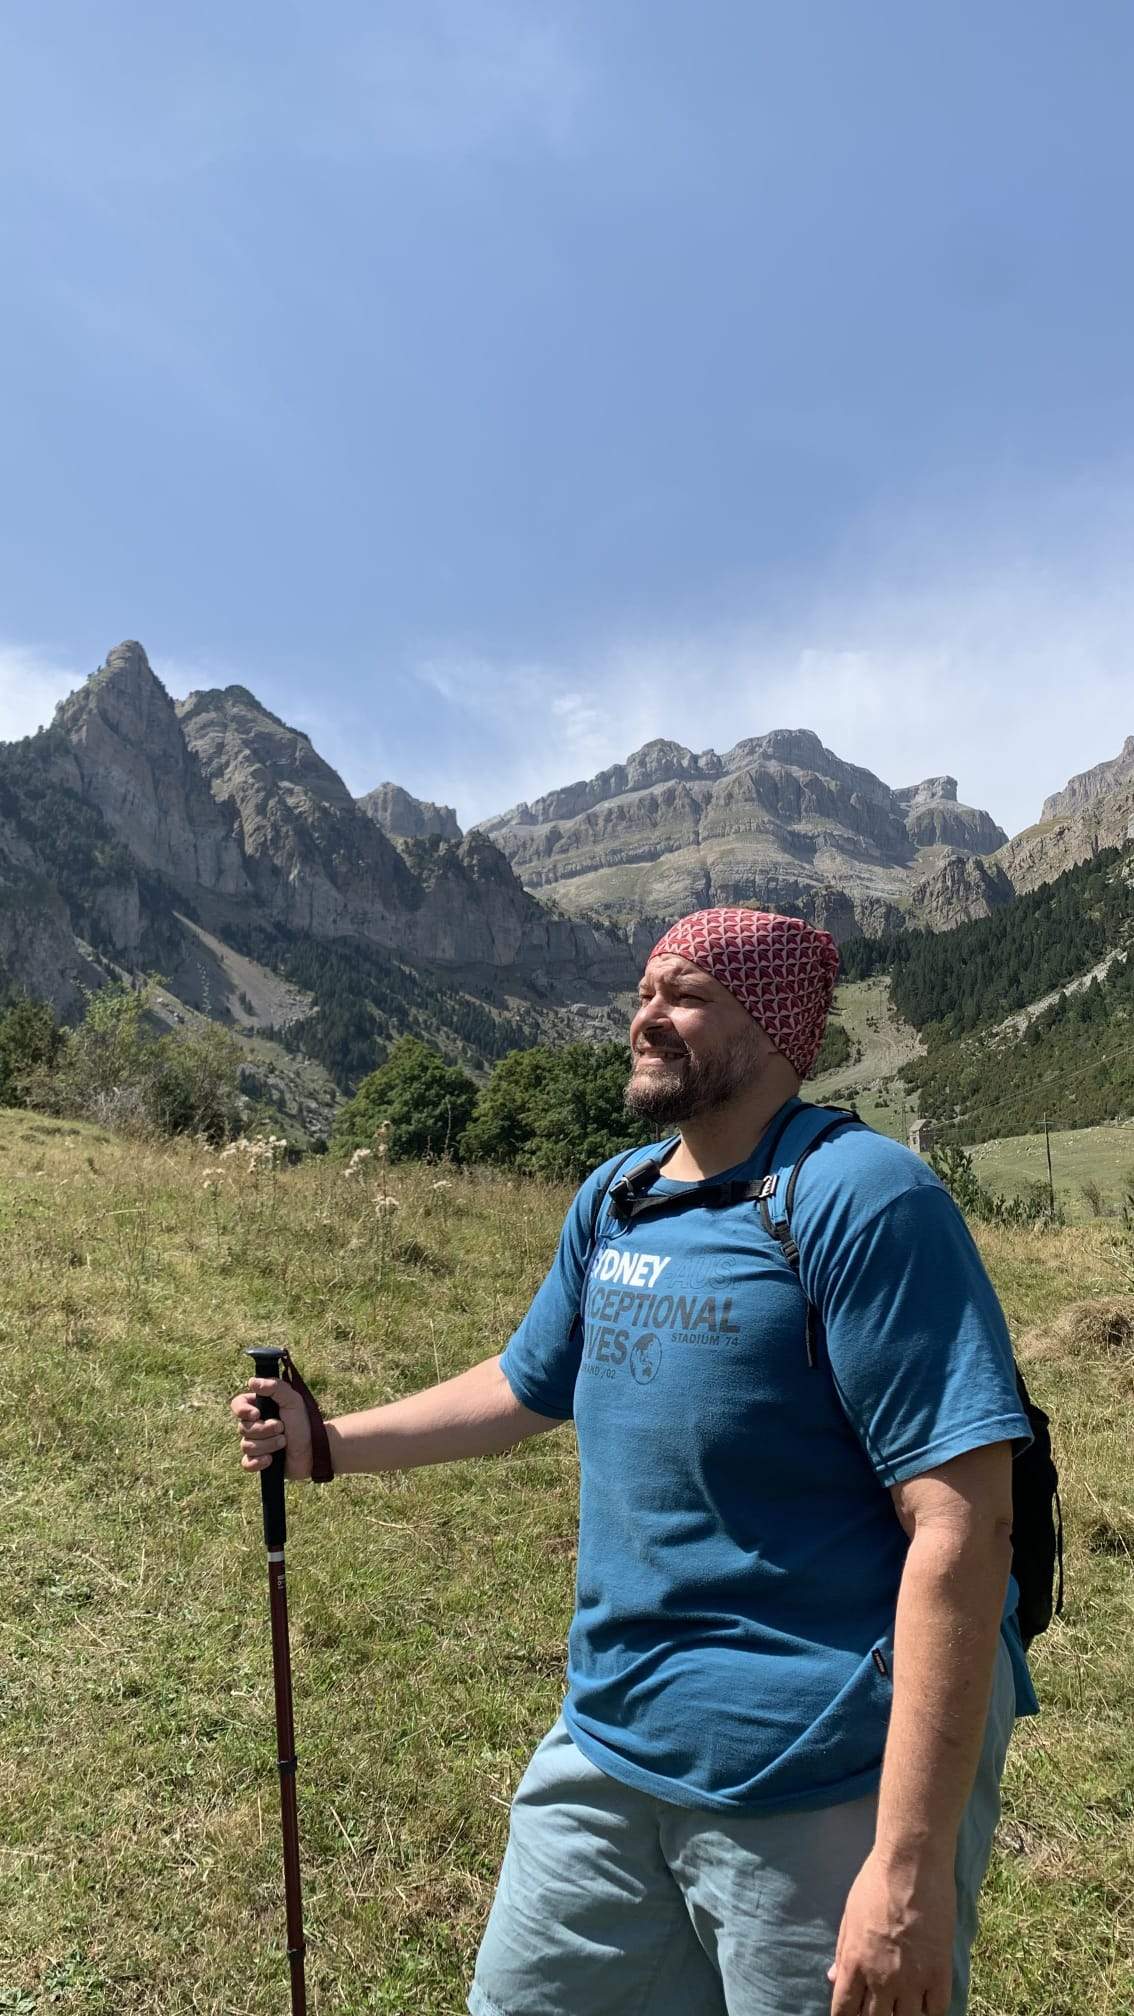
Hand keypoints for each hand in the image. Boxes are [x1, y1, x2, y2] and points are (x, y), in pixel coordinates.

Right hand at [230, 1377, 312, 1481]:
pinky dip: (257, 1462)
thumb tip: (252, 1382)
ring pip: (246, 1446)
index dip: (242, 1410)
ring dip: (268, 1444)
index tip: (256, 1414)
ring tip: (284, 1441)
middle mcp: (255, 1424)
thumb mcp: (293, 1401)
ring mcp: (256, 1443)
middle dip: (264, 1429)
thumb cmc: (305, 1422)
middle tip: (282, 1427)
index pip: (238, 1404)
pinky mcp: (258, 1461)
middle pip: (242, 1427)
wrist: (315, 1449)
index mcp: (259, 1407)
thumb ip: (276, 1388)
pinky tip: (270, 1459)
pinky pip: (247, 1463)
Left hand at [828, 1846, 954, 2015]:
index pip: (844, 2011)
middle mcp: (881, 1978)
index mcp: (854, 1963)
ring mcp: (912, 1979)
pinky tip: (925, 2002)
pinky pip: (936, 2010)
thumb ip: (842, 1950)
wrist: (912, 1864)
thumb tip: (832, 1977)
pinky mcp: (939, 1973)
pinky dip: (929, 2010)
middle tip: (878, 2008)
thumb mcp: (849, 1914)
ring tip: (901, 2005)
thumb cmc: (876, 1882)